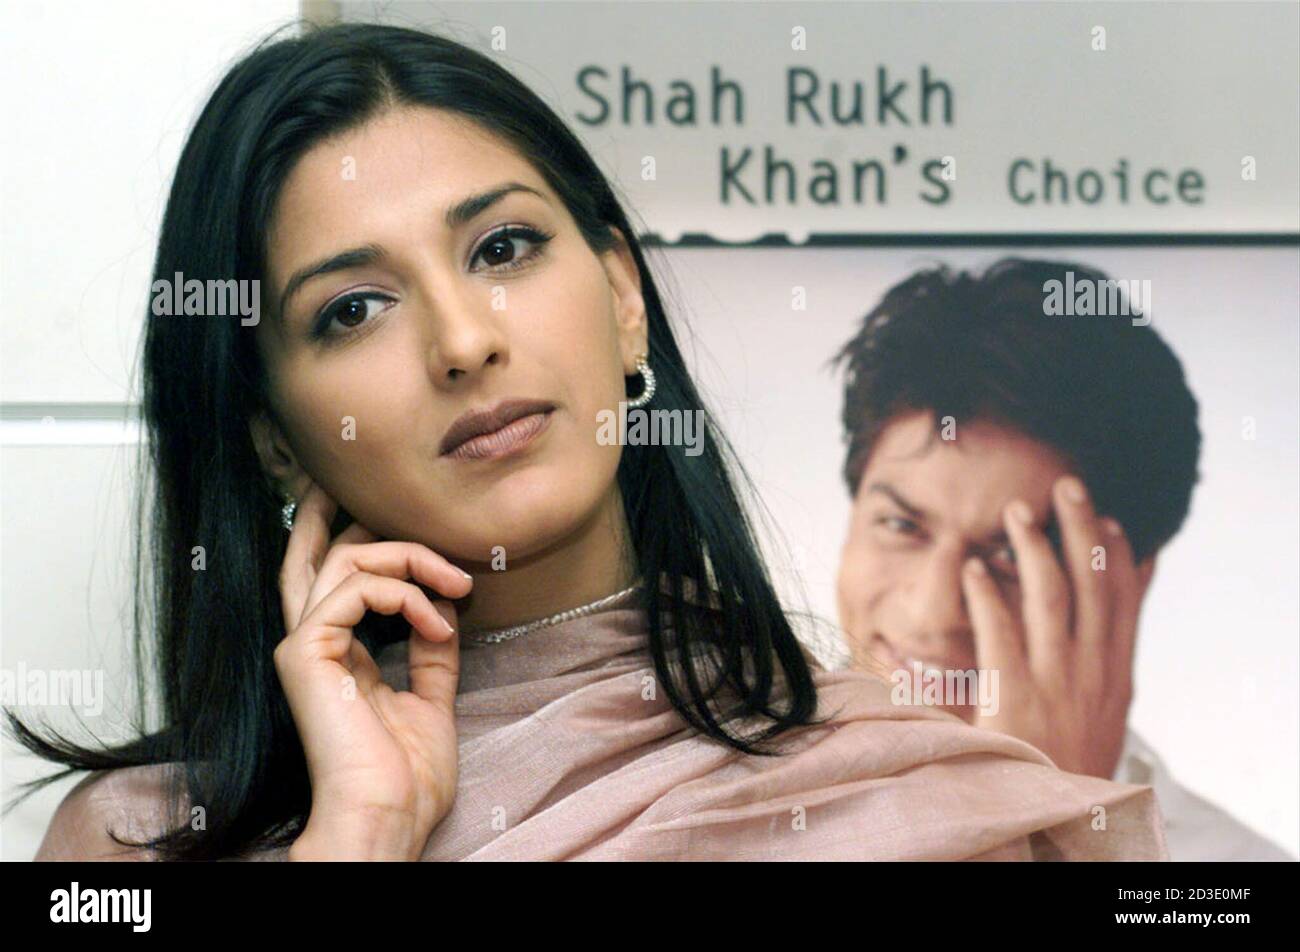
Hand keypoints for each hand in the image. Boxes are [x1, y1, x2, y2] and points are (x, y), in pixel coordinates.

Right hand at [274, 481, 472, 859]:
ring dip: (412, 558)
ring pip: (347, 557)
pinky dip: (408, 594)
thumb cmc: (405, 776)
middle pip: (316, 552)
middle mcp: (310, 642)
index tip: (394, 514)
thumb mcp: (431, 697)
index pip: (332, 578)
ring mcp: (304, 645)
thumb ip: (433, 650)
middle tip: (404, 499)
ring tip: (458, 585)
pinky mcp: (306, 652)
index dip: (351, 534)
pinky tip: (439, 623)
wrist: (387, 817)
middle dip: (348, 510)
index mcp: (334, 654)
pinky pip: (357, 588)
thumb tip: (446, 607)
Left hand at [962, 475, 1144, 777]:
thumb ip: (1099, 667)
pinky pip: (1001, 633)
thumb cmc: (1068, 765)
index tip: (1114, 519)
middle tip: (1067, 486)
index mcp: (1116, 678)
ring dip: (1034, 548)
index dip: (1121, 558)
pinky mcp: (1016, 697)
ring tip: (1017, 511)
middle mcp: (1092, 673)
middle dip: (1082, 531)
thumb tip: (1099, 627)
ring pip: (1050, 599)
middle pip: (1093, 587)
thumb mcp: (1103, 716)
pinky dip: (988, 595)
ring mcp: (1056, 683)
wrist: (1053, 817)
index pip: (1125, 604)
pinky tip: (972, 566)